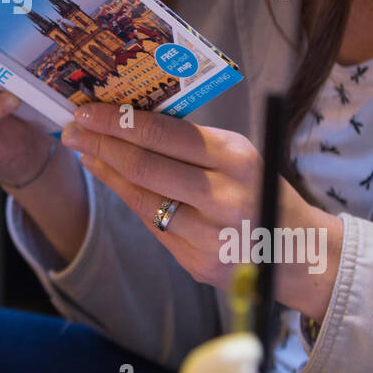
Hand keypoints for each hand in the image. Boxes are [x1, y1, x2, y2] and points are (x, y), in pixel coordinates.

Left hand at [60, 104, 343, 320]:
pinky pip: (153, 225)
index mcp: (235, 158)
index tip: (87, 109)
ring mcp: (209, 235)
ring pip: (141, 198)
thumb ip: (192, 143)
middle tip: (72, 129)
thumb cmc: (258, 190)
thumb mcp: (239, 156)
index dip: (118, 121)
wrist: (299, 252)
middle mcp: (223, 197)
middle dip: (101, 143)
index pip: (163, 133)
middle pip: (143, 166)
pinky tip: (112, 182)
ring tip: (85, 152)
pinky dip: (129, 200)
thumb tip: (130, 119)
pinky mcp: (198, 263)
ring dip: (106, 172)